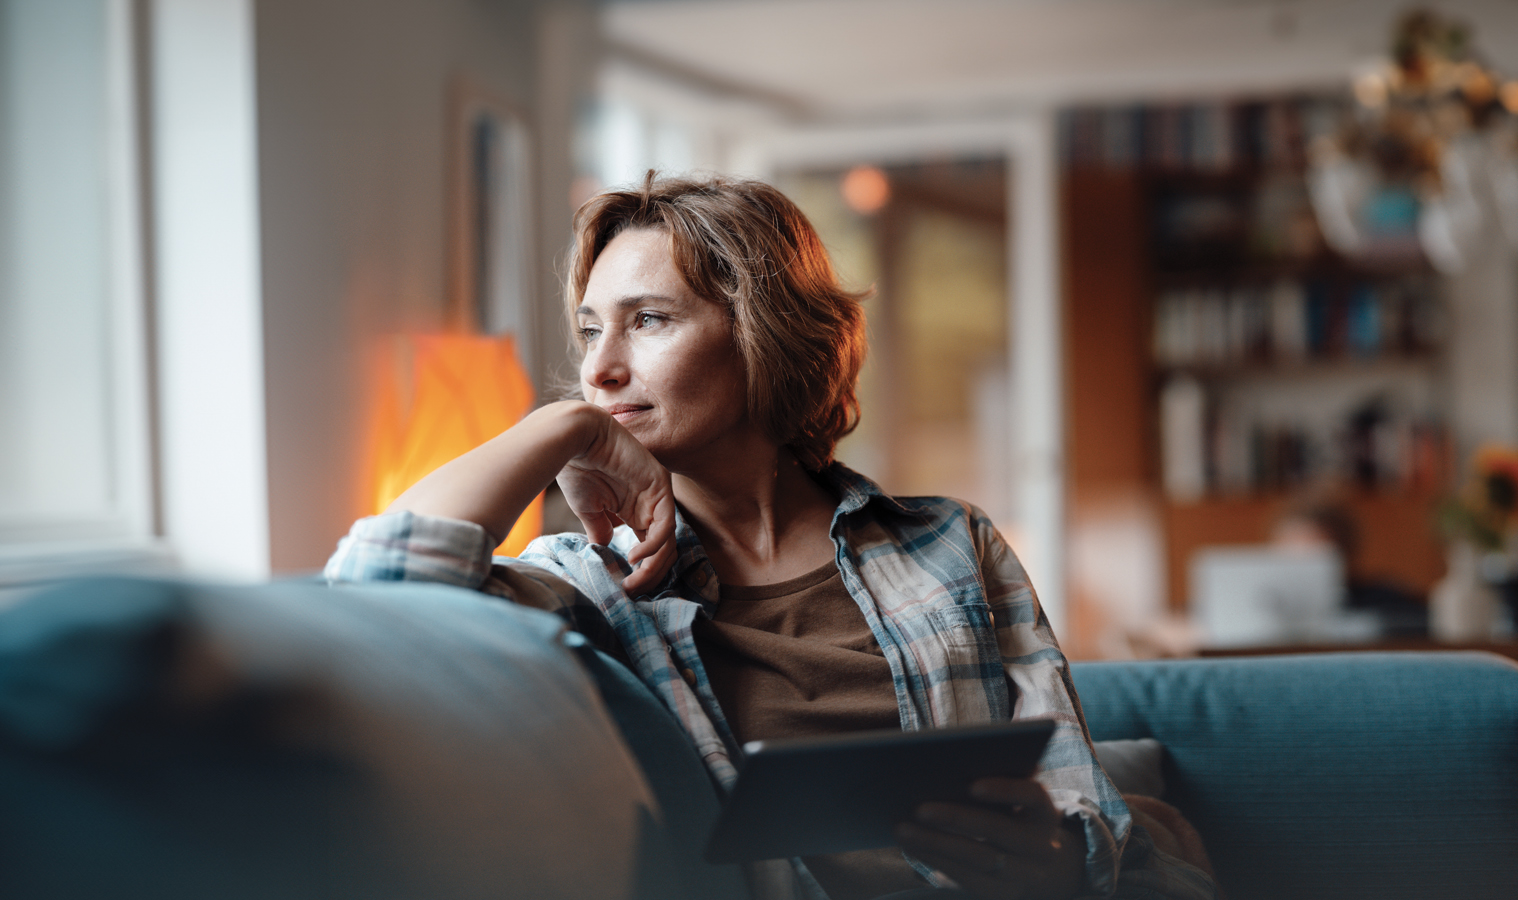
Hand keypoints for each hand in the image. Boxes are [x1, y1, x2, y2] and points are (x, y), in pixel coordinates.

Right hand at [557, 410, 677, 594]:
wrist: (572, 437)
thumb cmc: (576, 466)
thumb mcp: (588, 508)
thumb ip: (599, 529)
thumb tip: (602, 549)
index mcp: (634, 509)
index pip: (649, 547)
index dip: (642, 571)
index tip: (624, 589)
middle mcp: (649, 504)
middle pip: (664, 549)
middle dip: (650, 575)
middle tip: (632, 591)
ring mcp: (657, 494)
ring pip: (668, 540)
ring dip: (653, 566)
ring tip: (634, 579)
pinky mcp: (660, 484)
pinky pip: (665, 524)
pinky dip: (652, 545)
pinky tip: (634, 555)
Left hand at [894, 777, 1084, 899]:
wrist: (1031, 862)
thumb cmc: (1010, 813)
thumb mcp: (1012, 796)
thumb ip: (997, 774)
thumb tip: (963, 754)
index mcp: (1046, 812)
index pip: (1032, 794)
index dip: (1004, 789)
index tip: (971, 784)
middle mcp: (1042, 846)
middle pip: (999, 830)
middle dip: (956, 817)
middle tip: (918, 807)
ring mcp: (1024, 875)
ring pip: (978, 859)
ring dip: (936, 843)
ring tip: (903, 828)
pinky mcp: (1001, 895)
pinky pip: (966, 880)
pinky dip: (936, 861)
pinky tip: (912, 847)